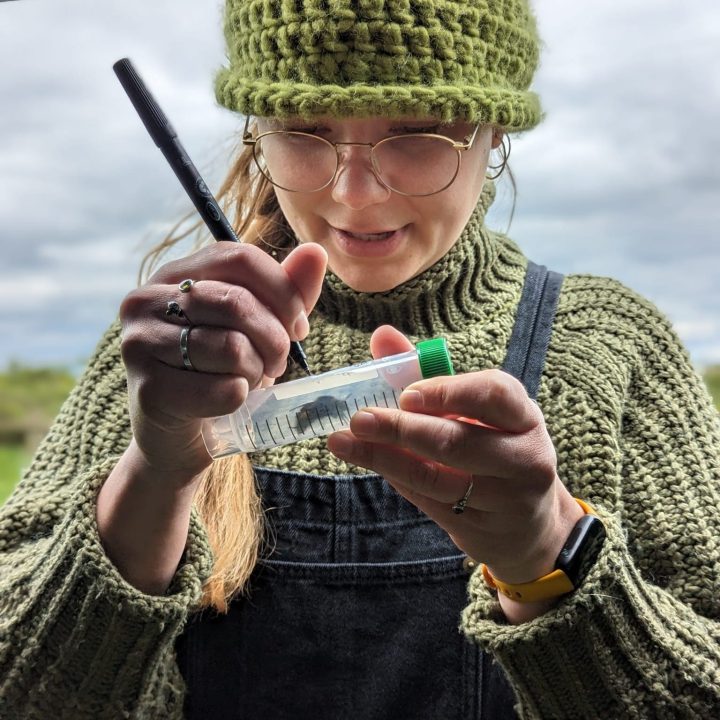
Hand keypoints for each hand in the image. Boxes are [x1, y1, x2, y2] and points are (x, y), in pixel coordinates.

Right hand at [119, 241, 326, 483]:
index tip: (298, 326)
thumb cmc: (217, 371)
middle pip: (238, 303)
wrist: (177, 434)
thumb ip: (285, 291)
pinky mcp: (147, 390)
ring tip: (250, 380)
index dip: (283, 292)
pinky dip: (242, 398)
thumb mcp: (255, 326)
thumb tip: (316, 252)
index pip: (240, 258)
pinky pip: (223, 390)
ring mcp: (140, 344)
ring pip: (232, 348)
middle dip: (275, 339)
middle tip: (276, 363)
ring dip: (257, 372)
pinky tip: (231, 400)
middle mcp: (146, 300)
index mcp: (174, 274)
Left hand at [327, 326, 582, 617]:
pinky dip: (394, 477)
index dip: (448, 392)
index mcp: (523, 416)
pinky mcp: (477, 528)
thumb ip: (427, 371)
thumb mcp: (474, 409)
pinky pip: (427, 500)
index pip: (493, 395)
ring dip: (384, 458)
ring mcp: (502, 499)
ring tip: (343, 441)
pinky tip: (366, 459)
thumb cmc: (494, 445)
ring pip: (435, 478)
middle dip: (402, 429)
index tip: (406, 394)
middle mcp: (523, 458)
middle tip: (360, 419)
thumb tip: (382, 335)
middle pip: (458, 442)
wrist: (525, 523)